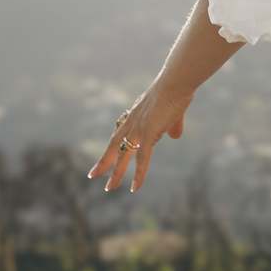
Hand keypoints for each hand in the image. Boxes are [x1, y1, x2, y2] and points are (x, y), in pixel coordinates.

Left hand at [86, 77, 193, 193]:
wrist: (177, 82)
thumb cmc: (177, 91)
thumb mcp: (173, 112)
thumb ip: (173, 125)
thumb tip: (175, 136)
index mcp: (135, 116)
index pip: (119, 135)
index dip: (112, 147)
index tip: (106, 158)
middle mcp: (131, 123)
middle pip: (113, 147)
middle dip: (104, 163)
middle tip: (93, 176)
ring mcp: (138, 129)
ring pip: (123, 156)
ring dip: (116, 174)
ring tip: (109, 189)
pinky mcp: (148, 134)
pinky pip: (142, 160)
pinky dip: (138, 175)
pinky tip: (134, 188)